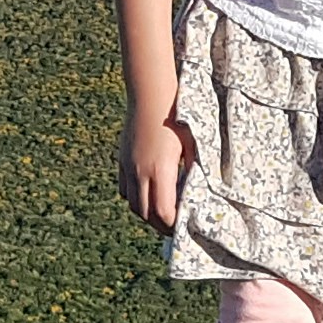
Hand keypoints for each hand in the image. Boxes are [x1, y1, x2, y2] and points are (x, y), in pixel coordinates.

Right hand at [120, 110, 192, 229]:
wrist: (151, 94)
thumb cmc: (177, 116)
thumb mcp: (193, 144)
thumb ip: (195, 171)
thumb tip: (201, 194)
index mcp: (160, 169)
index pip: (163, 211)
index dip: (173, 225)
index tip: (185, 226)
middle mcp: (140, 172)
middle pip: (146, 214)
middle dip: (160, 225)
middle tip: (175, 229)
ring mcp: (128, 167)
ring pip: (133, 204)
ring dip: (147, 214)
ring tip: (161, 215)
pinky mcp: (122, 160)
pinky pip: (125, 190)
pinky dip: (135, 199)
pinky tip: (147, 196)